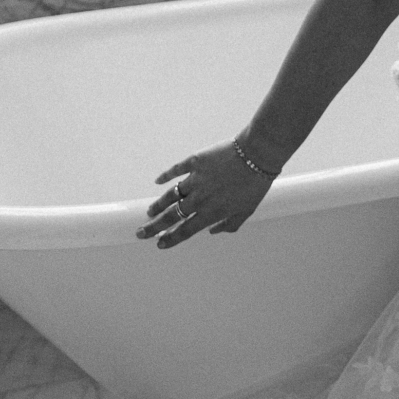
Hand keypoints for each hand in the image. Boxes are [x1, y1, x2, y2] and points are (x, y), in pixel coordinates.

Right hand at [140, 141, 276, 249]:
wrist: (257, 154)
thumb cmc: (256, 184)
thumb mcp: (247, 210)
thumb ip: (230, 224)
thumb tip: (213, 232)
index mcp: (211, 212)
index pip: (186, 230)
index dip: (171, 238)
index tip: (159, 244)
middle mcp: (199, 198)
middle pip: (172, 216)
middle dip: (154, 226)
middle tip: (141, 233)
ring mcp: (195, 179)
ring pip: (171, 195)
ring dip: (159, 205)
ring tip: (150, 212)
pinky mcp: (196, 162)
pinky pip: (176, 170)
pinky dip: (166, 176)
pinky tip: (158, 181)